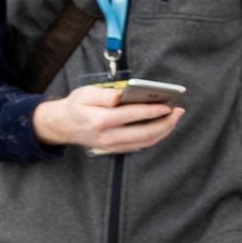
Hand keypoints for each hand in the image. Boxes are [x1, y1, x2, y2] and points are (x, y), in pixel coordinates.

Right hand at [31, 83, 183, 152]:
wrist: (63, 126)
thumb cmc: (77, 106)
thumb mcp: (85, 94)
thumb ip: (104, 94)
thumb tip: (121, 95)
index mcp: (99, 120)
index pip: (132, 115)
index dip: (152, 111)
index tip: (167, 105)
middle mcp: (107, 136)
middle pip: (143, 133)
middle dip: (165, 123)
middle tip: (178, 111)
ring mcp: (111, 145)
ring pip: (145, 142)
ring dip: (163, 130)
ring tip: (174, 117)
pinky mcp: (115, 148)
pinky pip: (140, 145)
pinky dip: (155, 136)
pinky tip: (163, 126)